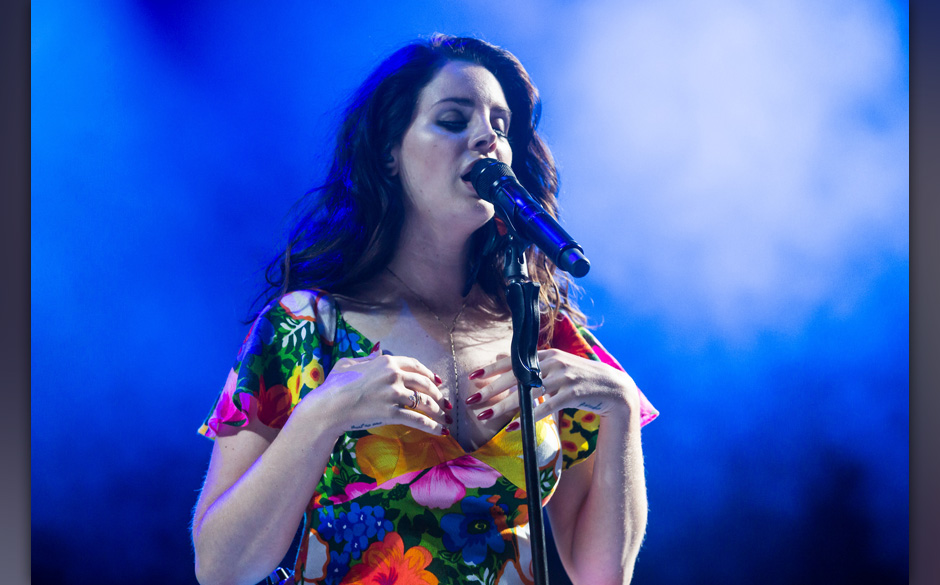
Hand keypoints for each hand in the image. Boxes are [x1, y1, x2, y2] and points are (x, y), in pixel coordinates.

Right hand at [298, 347, 452, 436]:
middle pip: (424, 384)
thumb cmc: (335, 385)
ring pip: (424, 402)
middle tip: (443, 402)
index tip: (437, 380)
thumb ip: (367, 358)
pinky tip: (440, 431)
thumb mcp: (349, 363)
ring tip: (444, 418)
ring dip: (437, 411)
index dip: (429, 374)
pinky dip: (432, 426)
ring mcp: (394, 395)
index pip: (415, 366)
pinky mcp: (392, 413)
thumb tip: (378, 352)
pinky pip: (418, 420)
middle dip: (437, 394)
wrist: (329, 406)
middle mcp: (394, 376)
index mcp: (387, 362)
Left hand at [465, 349, 639, 424]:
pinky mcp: (573, 395)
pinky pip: (546, 408)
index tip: (473, 376)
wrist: (614, 389)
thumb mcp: (555, 365)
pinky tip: (514, 427)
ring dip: (504, 406)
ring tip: (486, 415)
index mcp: (547, 355)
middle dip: (491, 389)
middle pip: (516, 377)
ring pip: (528, 394)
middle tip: (472, 399)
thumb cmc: (580, 378)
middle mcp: (553, 363)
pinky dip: (529, 418)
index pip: (514, 360)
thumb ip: (530, 362)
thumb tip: (501, 355)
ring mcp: (564, 378)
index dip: (492, 368)